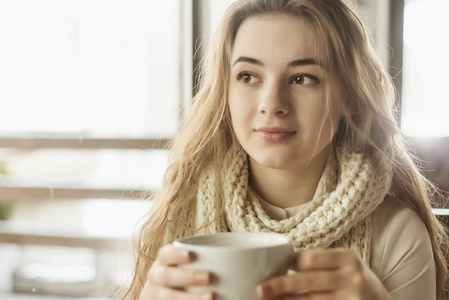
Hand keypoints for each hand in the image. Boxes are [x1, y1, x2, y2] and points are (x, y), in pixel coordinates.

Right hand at [139, 244, 213, 299]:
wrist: (167, 295)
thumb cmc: (187, 275)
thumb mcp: (191, 264)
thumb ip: (212, 262)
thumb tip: (252, 273)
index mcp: (164, 262)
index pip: (165, 254)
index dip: (175, 254)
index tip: (191, 255)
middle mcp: (157, 278)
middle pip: (165, 276)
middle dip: (186, 277)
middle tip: (208, 277)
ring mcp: (159, 295)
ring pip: (167, 297)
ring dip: (189, 297)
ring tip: (210, 297)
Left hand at [256, 248, 391, 299]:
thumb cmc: (358, 283)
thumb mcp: (348, 267)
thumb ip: (322, 263)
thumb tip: (283, 264)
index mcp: (349, 259)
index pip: (311, 258)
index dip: (290, 265)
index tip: (275, 268)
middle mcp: (353, 278)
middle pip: (308, 280)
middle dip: (281, 285)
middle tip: (260, 289)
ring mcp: (352, 299)